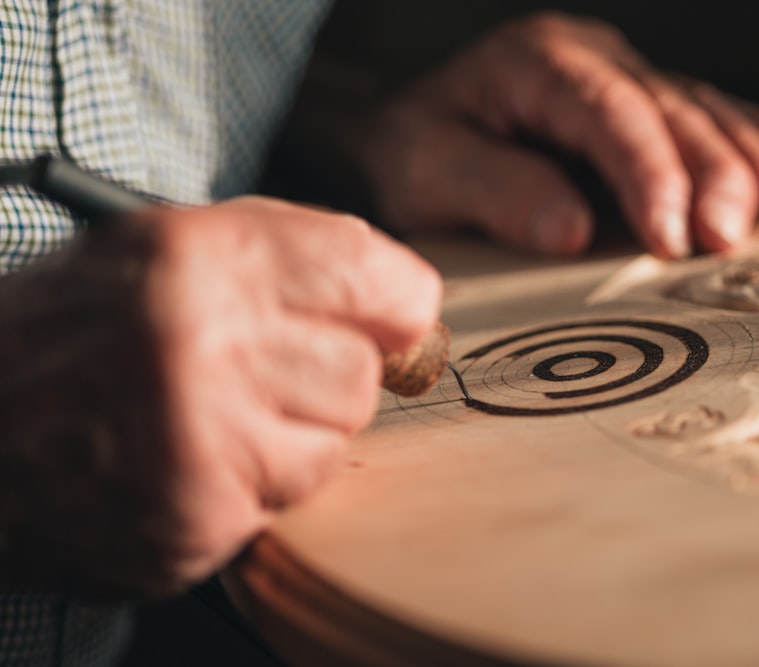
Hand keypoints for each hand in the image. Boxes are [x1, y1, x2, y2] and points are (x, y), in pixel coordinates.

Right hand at [0, 197, 440, 596]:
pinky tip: (186, 462)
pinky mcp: (192, 521)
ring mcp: (196, 442)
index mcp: (199, 258)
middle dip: (329, 377)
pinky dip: (251, 487)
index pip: (374, 278)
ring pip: (335, 444)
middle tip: (263, 372)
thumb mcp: (165, 246)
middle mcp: (200, 344)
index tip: (393, 316)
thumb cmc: (74, 327)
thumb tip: (408, 301)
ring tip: (213, 417)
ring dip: (292, 436)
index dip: (395, 301)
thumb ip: (290, 258)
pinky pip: (284, 503)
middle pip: (362, 375)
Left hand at [332, 12, 758, 258]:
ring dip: (746, 160)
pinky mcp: (638, 102)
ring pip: (700, 110)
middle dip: (709, 174)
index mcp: (538, 63)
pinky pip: (706, 114)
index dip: (649, 173)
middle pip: (669, 110)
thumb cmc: (412, 152)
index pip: (610, 114)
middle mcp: (591, 58)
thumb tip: (575, 230)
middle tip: (727, 238)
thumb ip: (496, 191)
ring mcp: (621, 74)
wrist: (403, 132)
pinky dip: (753, 140)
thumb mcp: (427, 172)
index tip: (672, 236)